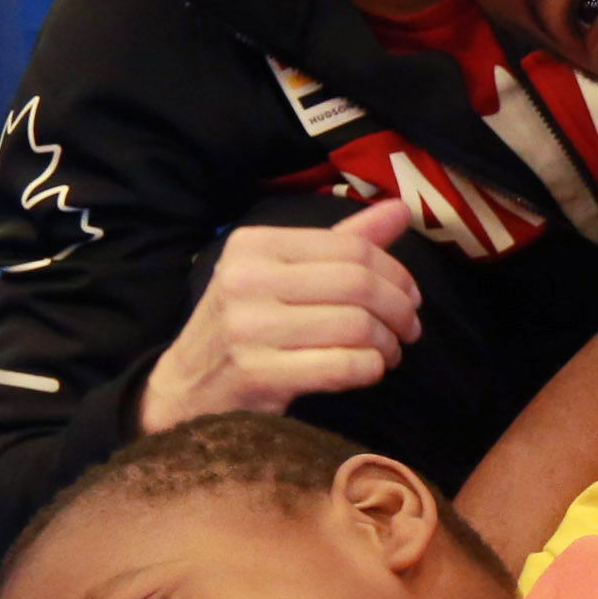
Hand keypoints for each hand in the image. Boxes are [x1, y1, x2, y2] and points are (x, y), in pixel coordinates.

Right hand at [140, 197, 423, 431]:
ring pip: (357, 326)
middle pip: (359, 285)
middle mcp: (246, 280)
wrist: (186, 390)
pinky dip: (371, 369)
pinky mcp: (258, 375)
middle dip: (400, 309)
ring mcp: (249, 328)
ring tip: (389, 352)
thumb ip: (342, 242)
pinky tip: (369, 370)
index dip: (397, 272)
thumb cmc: (247, 325)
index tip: (411, 295)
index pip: (351, 248)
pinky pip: (345, 366)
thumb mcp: (281, 273)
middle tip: (410, 328)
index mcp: (253, 245)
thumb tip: (401, 209)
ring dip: (388, 343)